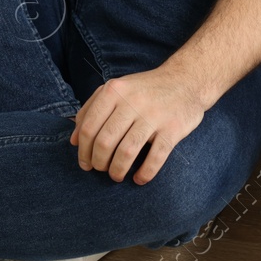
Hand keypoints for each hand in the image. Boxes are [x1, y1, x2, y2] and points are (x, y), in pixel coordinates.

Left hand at [69, 68, 204, 183]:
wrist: (186, 80)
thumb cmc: (145, 89)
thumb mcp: (116, 89)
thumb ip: (91, 109)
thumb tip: (73, 141)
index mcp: (115, 91)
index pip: (89, 128)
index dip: (83, 151)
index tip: (85, 163)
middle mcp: (132, 101)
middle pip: (105, 142)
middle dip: (98, 163)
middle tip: (101, 169)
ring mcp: (154, 115)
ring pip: (126, 153)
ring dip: (117, 171)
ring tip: (116, 175)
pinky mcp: (173, 129)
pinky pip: (155, 158)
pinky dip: (144, 174)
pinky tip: (140, 179)